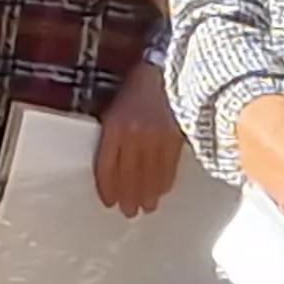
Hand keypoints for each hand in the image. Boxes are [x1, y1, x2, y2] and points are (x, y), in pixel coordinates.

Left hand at [91, 65, 181, 217]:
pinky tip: (162, 191)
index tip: (109, 201)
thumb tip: (114, 169)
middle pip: (129, 175)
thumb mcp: (116, 109)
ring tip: (147, 207)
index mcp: (114, 126)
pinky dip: (165, 182)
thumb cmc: (138, 90)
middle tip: (129, 212)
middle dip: (129, 197)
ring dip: (148, 194)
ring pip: (150, 175)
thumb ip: (114, 136)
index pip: (107, 166)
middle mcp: (133, 135)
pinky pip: (169, 167)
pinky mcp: (176, 139)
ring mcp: (156, 138)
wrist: (168, 71)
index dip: (107, 187)